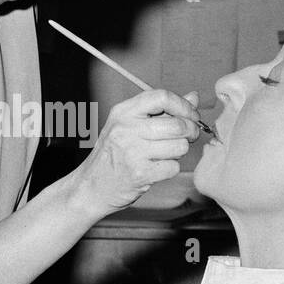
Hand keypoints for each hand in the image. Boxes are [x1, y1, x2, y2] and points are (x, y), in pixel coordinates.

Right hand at [69, 88, 200, 216]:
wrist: (91, 187)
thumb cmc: (113, 154)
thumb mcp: (130, 125)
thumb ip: (162, 110)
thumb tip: (192, 97)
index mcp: (123, 112)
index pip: (162, 96)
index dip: (183, 105)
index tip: (191, 115)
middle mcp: (126, 129)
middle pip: (177, 124)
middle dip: (190, 131)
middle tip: (189, 136)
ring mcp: (132, 152)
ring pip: (179, 147)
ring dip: (179, 152)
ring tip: (166, 153)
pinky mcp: (139, 174)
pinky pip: (173, 167)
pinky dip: (170, 169)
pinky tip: (157, 168)